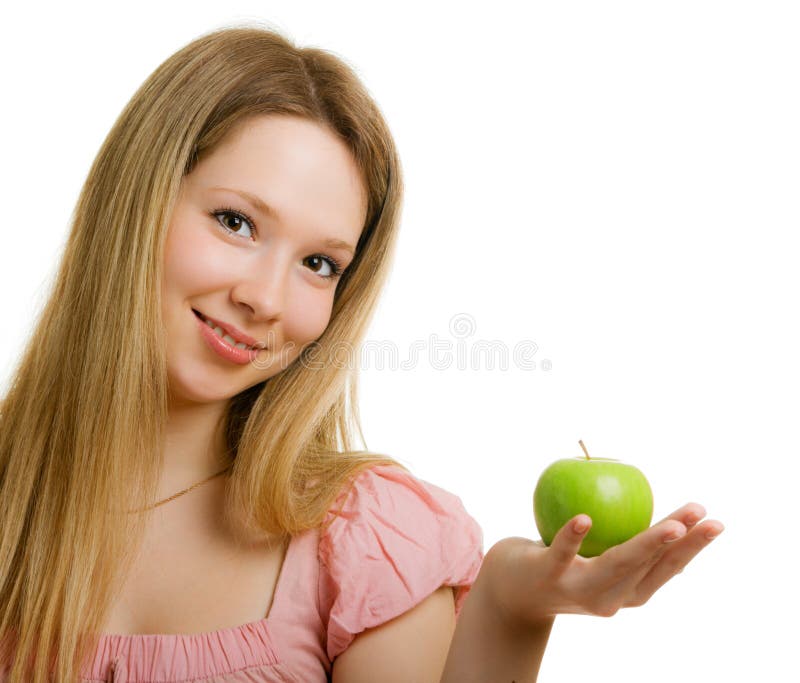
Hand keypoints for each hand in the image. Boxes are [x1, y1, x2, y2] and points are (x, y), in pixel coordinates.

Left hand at [481, 503, 723, 626]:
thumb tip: (659, 511)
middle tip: (702, 515)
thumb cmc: (563, 564)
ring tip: (668, 525)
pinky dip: (573, 537)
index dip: (693, 547)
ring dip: (645, 544)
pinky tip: (584, 518)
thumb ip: (624, 543)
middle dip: (681, 542)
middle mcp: (607, 598)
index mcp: (626, 592)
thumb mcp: (599, 559)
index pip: (666, 568)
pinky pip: (562, 554)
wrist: (511, 590)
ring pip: (616, 564)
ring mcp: (577, 589)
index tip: (715, 522)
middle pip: (649, 567)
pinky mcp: (547, 574)